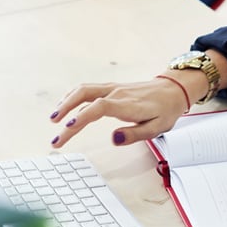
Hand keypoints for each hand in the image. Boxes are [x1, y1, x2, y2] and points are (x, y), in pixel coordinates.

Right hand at [48, 77, 190, 148]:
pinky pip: (88, 89)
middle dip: (65, 110)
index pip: (99, 108)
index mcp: (126, 104)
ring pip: (83, 90)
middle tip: (54, 131)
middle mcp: (116, 93)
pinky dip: (73, 97)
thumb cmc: (165, 110)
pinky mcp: (111, 88)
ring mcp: (112, 88)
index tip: (69, 127)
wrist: (173, 89)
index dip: (82, 116)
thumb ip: (134, 134)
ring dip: (66, 102)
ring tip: (54, 118)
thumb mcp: (157, 128)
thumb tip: (113, 139)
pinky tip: (66, 106)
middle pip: (84, 95)